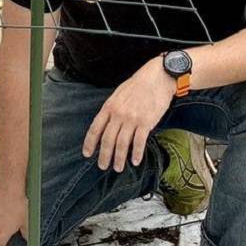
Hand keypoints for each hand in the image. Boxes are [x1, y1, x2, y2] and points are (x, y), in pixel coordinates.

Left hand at [82, 58, 174, 172]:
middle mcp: (118, 114)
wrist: (158, 78)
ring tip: (118, 168)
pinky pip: (139, 142)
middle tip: (102, 167)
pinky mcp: (146, 122)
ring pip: (122, 143)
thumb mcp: (118, 94)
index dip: (90, 143)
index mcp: (108, 107)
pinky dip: (136, 153)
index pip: (95, 129)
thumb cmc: (137, 85)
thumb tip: (105, 124)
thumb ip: (111, 109)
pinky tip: (135, 161)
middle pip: (107, 139)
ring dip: (119, 158)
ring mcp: (132, 119)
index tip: (87, 154)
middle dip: (104, 155)